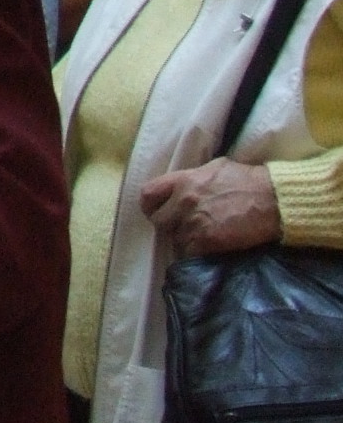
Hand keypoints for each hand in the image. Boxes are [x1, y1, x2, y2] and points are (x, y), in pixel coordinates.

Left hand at [141, 159, 281, 257]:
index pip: (149, 193)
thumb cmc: (250, 180)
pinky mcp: (208, 241)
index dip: (151, 205)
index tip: (157, 211)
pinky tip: (206, 251)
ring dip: (185, 241)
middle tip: (181, 229)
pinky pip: (190, 253)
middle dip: (169, 226)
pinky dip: (195, 254)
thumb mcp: (216, 168)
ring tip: (200, 240)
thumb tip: (185, 184)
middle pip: (159, 221)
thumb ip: (194, 177)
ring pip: (176, 239)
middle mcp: (183, 200)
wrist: (275, 199)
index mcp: (183, 180)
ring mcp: (194, 222)